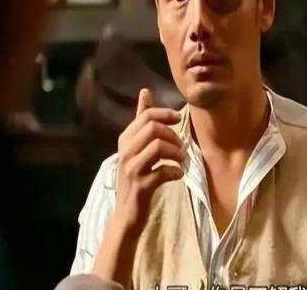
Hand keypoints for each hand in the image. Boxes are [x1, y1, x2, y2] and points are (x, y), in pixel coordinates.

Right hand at [93, 88, 184, 283]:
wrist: (126, 215)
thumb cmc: (135, 177)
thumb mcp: (135, 147)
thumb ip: (141, 120)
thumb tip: (145, 91)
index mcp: (125, 140)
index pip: (146, 115)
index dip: (166, 114)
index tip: (179, 119)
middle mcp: (125, 152)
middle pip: (153, 128)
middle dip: (173, 134)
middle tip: (180, 147)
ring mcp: (132, 169)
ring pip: (159, 146)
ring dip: (177, 153)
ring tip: (181, 161)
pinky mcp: (141, 186)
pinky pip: (164, 171)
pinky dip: (176, 171)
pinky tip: (178, 175)